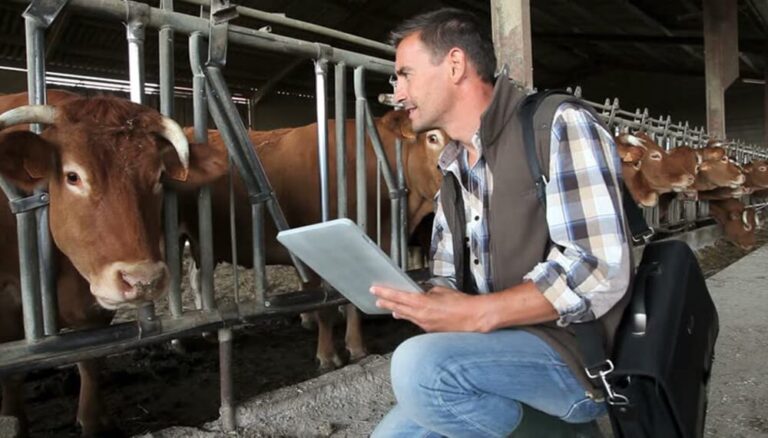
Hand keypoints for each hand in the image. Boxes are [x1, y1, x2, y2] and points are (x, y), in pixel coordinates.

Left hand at [370, 285, 487, 332]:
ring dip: (397, 310)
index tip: (375, 289)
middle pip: (398, 308)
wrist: (474, 318)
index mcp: (422, 303)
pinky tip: (408, 314)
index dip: (385, 293)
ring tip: (389, 308)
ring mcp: (425, 325)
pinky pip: (416, 322)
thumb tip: (422, 293)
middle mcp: (420, 316)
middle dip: (386, 303)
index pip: (398, 297)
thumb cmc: (461, 303)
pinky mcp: (430, 330)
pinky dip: (411, 316)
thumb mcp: (442, 291)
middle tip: (377, 299)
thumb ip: (428, 292)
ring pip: (406, 316)